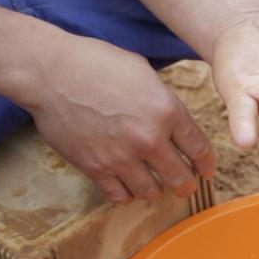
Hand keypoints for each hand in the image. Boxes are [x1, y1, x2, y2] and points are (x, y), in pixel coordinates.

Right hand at [20, 37, 214, 203]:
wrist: (50, 73)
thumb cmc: (96, 63)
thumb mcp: (144, 73)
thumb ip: (163, 100)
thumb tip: (173, 119)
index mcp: (167, 111)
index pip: (199, 148)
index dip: (207, 164)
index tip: (207, 172)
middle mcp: (149, 138)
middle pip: (180, 177)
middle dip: (186, 185)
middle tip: (186, 187)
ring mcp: (121, 156)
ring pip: (151, 191)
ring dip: (155, 191)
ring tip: (153, 187)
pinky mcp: (95, 168)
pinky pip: (119, 195)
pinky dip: (125, 195)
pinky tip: (126, 188)